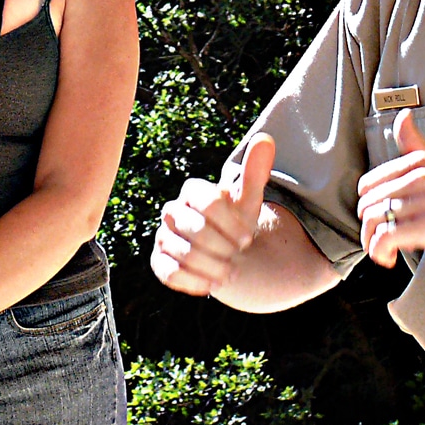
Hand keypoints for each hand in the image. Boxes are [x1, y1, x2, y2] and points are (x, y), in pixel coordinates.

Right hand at [151, 133, 275, 296]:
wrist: (227, 253)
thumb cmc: (236, 223)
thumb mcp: (249, 200)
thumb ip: (255, 172)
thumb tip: (265, 139)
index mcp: (192, 192)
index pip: (208, 202)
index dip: (232, 223)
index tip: (249, 238)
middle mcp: (172, 212)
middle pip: (194, 228)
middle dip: (222, 246)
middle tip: (240, 255)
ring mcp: (163, 237)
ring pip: (182, 253)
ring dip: (212, 266)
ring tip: (230, 272)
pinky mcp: (159, 261)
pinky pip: (169, 273)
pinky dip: (192, 281)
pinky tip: (211, 285)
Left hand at [356, 110, 424, 271]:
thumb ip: (418, 144)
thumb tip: (402, 117)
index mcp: (421, 162)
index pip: (369, 183)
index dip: (370, 205)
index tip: (382, 219)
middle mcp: (421, 177)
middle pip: (368, 204)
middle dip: (369, 228)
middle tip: (383, 240)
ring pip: (373, 221)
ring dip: (372, 243)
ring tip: (385, 252)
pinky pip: (385, 239)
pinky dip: (381, 252)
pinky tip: (391, 258)